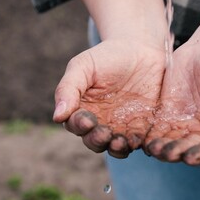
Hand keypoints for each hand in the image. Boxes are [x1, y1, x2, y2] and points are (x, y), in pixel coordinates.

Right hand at [53, 39, 165, 157]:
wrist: (141, 50)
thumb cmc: (107, 56)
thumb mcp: (83, 65)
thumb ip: (68, 88)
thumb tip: (57, 116)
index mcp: (82, 110)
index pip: (75, 124)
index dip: (79, 125)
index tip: (86, 120)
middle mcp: (100, 123)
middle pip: (93, 140)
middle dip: (97, 140)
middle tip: (104, 133)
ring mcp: (121, 128)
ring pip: (114, 146)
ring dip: (115, 148)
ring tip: (120, 142)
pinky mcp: (141, 128)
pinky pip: (138, 141)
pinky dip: (137, 144)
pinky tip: (138, 140)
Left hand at [145, 37, 199, 164]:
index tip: (191, 157)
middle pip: (189, 150)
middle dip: (177, 153)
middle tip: (166, 152)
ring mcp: (182, 126)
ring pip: (170, 143)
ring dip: (161, 148)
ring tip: (151, 147)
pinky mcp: (165, 116)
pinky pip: (156, 129)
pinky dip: (148, 135)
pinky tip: (139, 136)